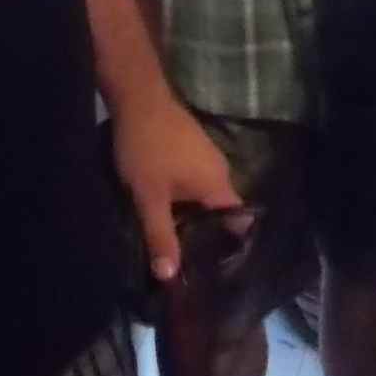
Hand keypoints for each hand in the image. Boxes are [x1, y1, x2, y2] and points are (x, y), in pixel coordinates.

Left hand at [110, 92, 242, 281]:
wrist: (138, 97)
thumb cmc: (147, 149)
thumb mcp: (149, 197)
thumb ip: (161, 236)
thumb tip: (169, 278)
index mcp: (218, 185)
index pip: (238, 222)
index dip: (230, 246)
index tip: (216, 268)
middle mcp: (220, 169)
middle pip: (221, 211)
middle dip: (206, 234)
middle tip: (190, 260)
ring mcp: (207, 155)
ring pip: (205, 196)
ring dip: (192, 215)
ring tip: (176, 238)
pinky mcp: (192, 146)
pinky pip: (195, 180)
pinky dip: (185, 196)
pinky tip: (167, 206)